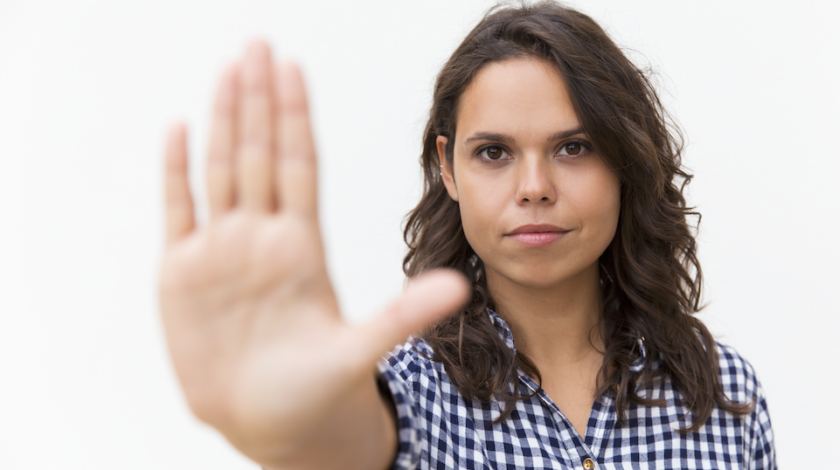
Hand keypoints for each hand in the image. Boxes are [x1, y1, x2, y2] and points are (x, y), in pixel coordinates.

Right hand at [159, 40, 468, 467]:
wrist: (270, 426)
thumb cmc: (318, 392)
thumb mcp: (360, 351)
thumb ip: (403, 314)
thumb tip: (459, 286)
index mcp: (303, 247)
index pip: (300, 165)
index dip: (296, 116)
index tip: (294, 67)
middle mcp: (262, 238)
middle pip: (259, 154)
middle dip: (258, 99)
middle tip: (256, 45)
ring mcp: (222, 251)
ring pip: (220, 169)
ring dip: (223, 120)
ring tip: (227, 70)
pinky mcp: (183, 274)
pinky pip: (178, 210)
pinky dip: (176, 170)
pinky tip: (179, 128)